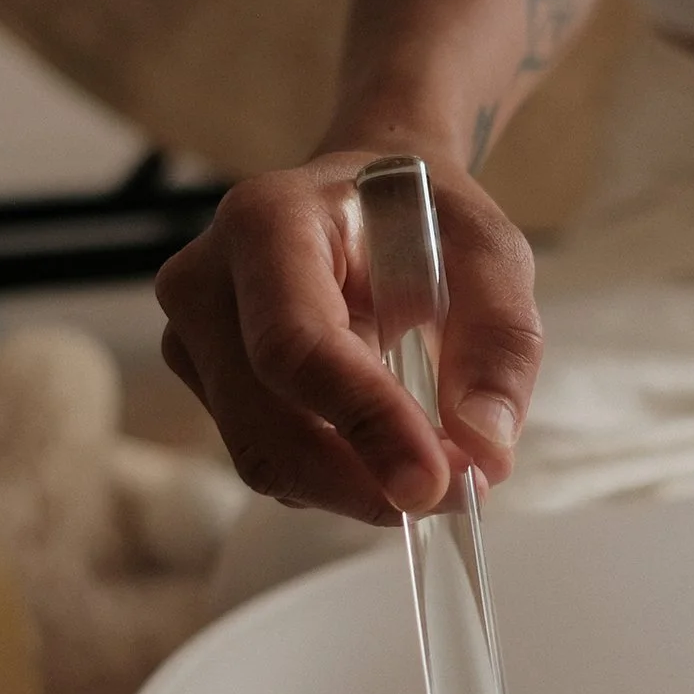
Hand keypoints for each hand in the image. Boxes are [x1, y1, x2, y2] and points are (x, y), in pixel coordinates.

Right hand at [154, 149, 539, 523]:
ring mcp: (193, 341)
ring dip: (357, 488)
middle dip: (365, 479)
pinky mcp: (207, 388)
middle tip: (459, 492)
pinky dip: (338, 480)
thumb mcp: (488, 251)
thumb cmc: (420, 218)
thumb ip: (500, 340)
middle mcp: (206, 283)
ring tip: (436, 468)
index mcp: (268, 222)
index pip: (296, 343)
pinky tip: (387, 451)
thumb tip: (485, 447)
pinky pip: (270, 461)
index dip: (363, 421)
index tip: (432, 480)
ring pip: (264, 458)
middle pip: (265, 425)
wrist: (361, 202)